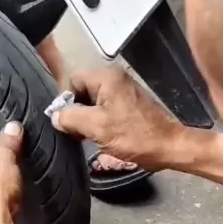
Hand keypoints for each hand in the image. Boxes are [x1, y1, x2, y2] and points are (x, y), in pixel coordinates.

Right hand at [51, 67, 183, 170]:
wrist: (168, 147)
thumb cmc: (133, 135)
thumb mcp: (96, 127)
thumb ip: (70, 118)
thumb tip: (54, 116)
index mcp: (106, 77)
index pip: (72, 80)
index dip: (65, 101)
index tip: (67, 121)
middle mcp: (115, 77)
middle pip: (82, 90)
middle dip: (76, 111)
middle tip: (77, 132)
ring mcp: (124, 90)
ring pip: (93, 101)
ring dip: (88, 118)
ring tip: (89, 136)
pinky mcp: (130, 103)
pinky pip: (105, 107)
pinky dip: (100, 120)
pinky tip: (102, 136)